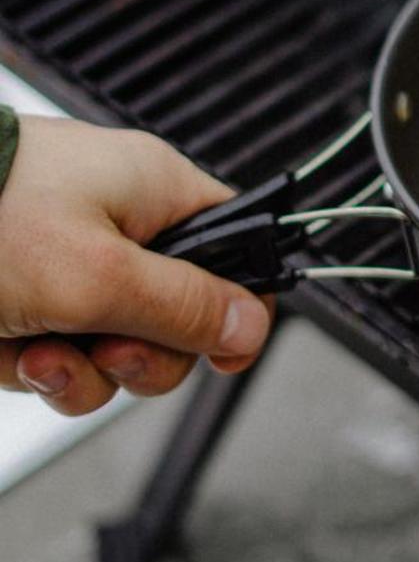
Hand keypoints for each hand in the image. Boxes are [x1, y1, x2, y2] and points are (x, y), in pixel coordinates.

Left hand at [0, 115, 271, 414]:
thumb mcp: (99, 275)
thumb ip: (183, 306)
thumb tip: (251, 323)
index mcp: (153, 192)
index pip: (232, 248)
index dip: (234, 306)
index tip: (224, 352)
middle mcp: (116, 226)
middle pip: (175, 318)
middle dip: (140, 354)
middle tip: (110, 347)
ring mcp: (65, 266)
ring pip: (112, 348)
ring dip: (79, 369)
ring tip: (40, 351)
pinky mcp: (23, 300)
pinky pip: (57, 355)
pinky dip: (34, 368)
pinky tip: (10, 352)